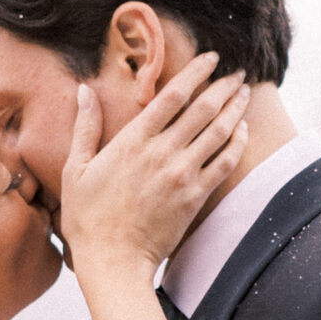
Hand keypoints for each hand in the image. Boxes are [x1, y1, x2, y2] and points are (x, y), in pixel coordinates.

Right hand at [59, 51, 249, 280]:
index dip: (196, 72)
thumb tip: (82, 91)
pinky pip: (224, 164)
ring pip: (218, 132)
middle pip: (203, 109)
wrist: (113, 261)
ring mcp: (181, 175)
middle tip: (238, 73)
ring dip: (235, 109)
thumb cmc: (88, 218)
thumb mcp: (76, 169)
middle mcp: (161, 153)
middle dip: (224, 86)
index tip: (211, 58)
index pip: (172, 95)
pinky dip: (237, 143)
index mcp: (132, 141)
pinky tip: (242, 131)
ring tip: (244, 94)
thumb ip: (85, 127)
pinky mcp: (194, 198)